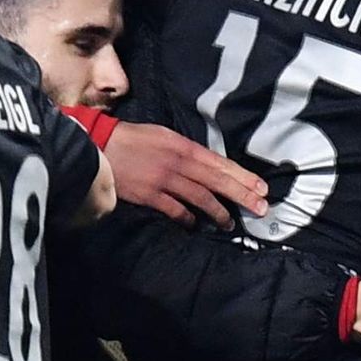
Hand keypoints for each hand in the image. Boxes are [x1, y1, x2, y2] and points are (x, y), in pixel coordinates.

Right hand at [104, 122, 269, 225]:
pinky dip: (188, 218)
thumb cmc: (132, 139)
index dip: (243, 177)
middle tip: (261, 208)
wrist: (99, 146)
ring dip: (218, 212)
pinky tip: (196, 224)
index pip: (220, 163)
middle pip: (217, 181)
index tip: (261, 187)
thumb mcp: (163, 135)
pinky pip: (175, 210)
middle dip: (242, 195)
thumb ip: (186, 150)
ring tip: (230, 222)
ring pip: (200, 198)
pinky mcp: (149, 195)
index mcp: (183, 145)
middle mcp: (178, 163)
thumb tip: (209, 165)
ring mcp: (164, 180)